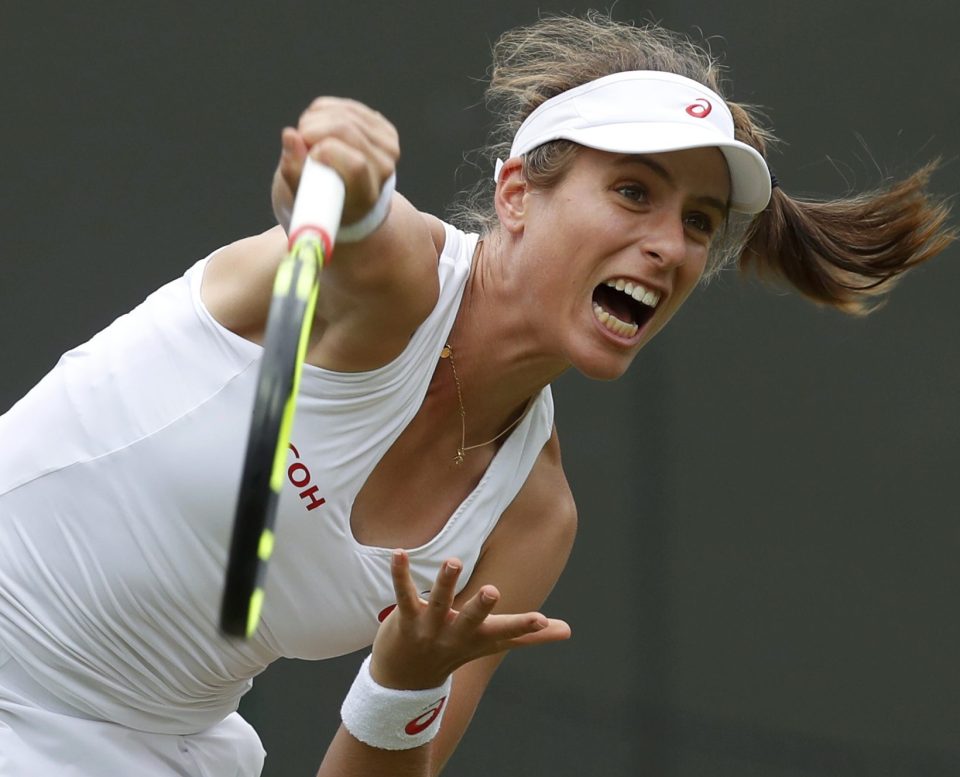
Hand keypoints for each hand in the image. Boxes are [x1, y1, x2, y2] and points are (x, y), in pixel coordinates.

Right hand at [272, 97, 399, 229]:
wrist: (348, 196)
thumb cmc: (323, 199)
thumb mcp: (304, 196)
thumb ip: (294, 169)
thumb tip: (290, 135)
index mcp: (368, 194)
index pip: (355, 164)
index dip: (325, 152)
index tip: (310, 157)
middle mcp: (385, 167)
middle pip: (345, 129)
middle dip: (312, 130)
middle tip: (300, 144)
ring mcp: (388, 144)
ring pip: (343, 113)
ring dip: (313, 120)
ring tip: (306, 139)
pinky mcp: (382, 126)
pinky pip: (344, 106)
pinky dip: (322, 112)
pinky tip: (316, 127)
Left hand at [370, 550, 570, 690]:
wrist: (404, 681)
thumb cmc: (456, 653)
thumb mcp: (492, 644)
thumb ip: (529, 635)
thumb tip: (568, 631)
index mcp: (480, 638)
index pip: (505, 632)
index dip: (524, 627)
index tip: (543, 620)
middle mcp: (455, 634)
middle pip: (470, 619)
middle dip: (481, 607)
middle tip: (493, 591)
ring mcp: (429, 628)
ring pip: (438, 602)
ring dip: (446, 582)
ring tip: (454, 561)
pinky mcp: (405, 618)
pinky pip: (404, 593)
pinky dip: (401, 574)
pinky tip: (400, 552)